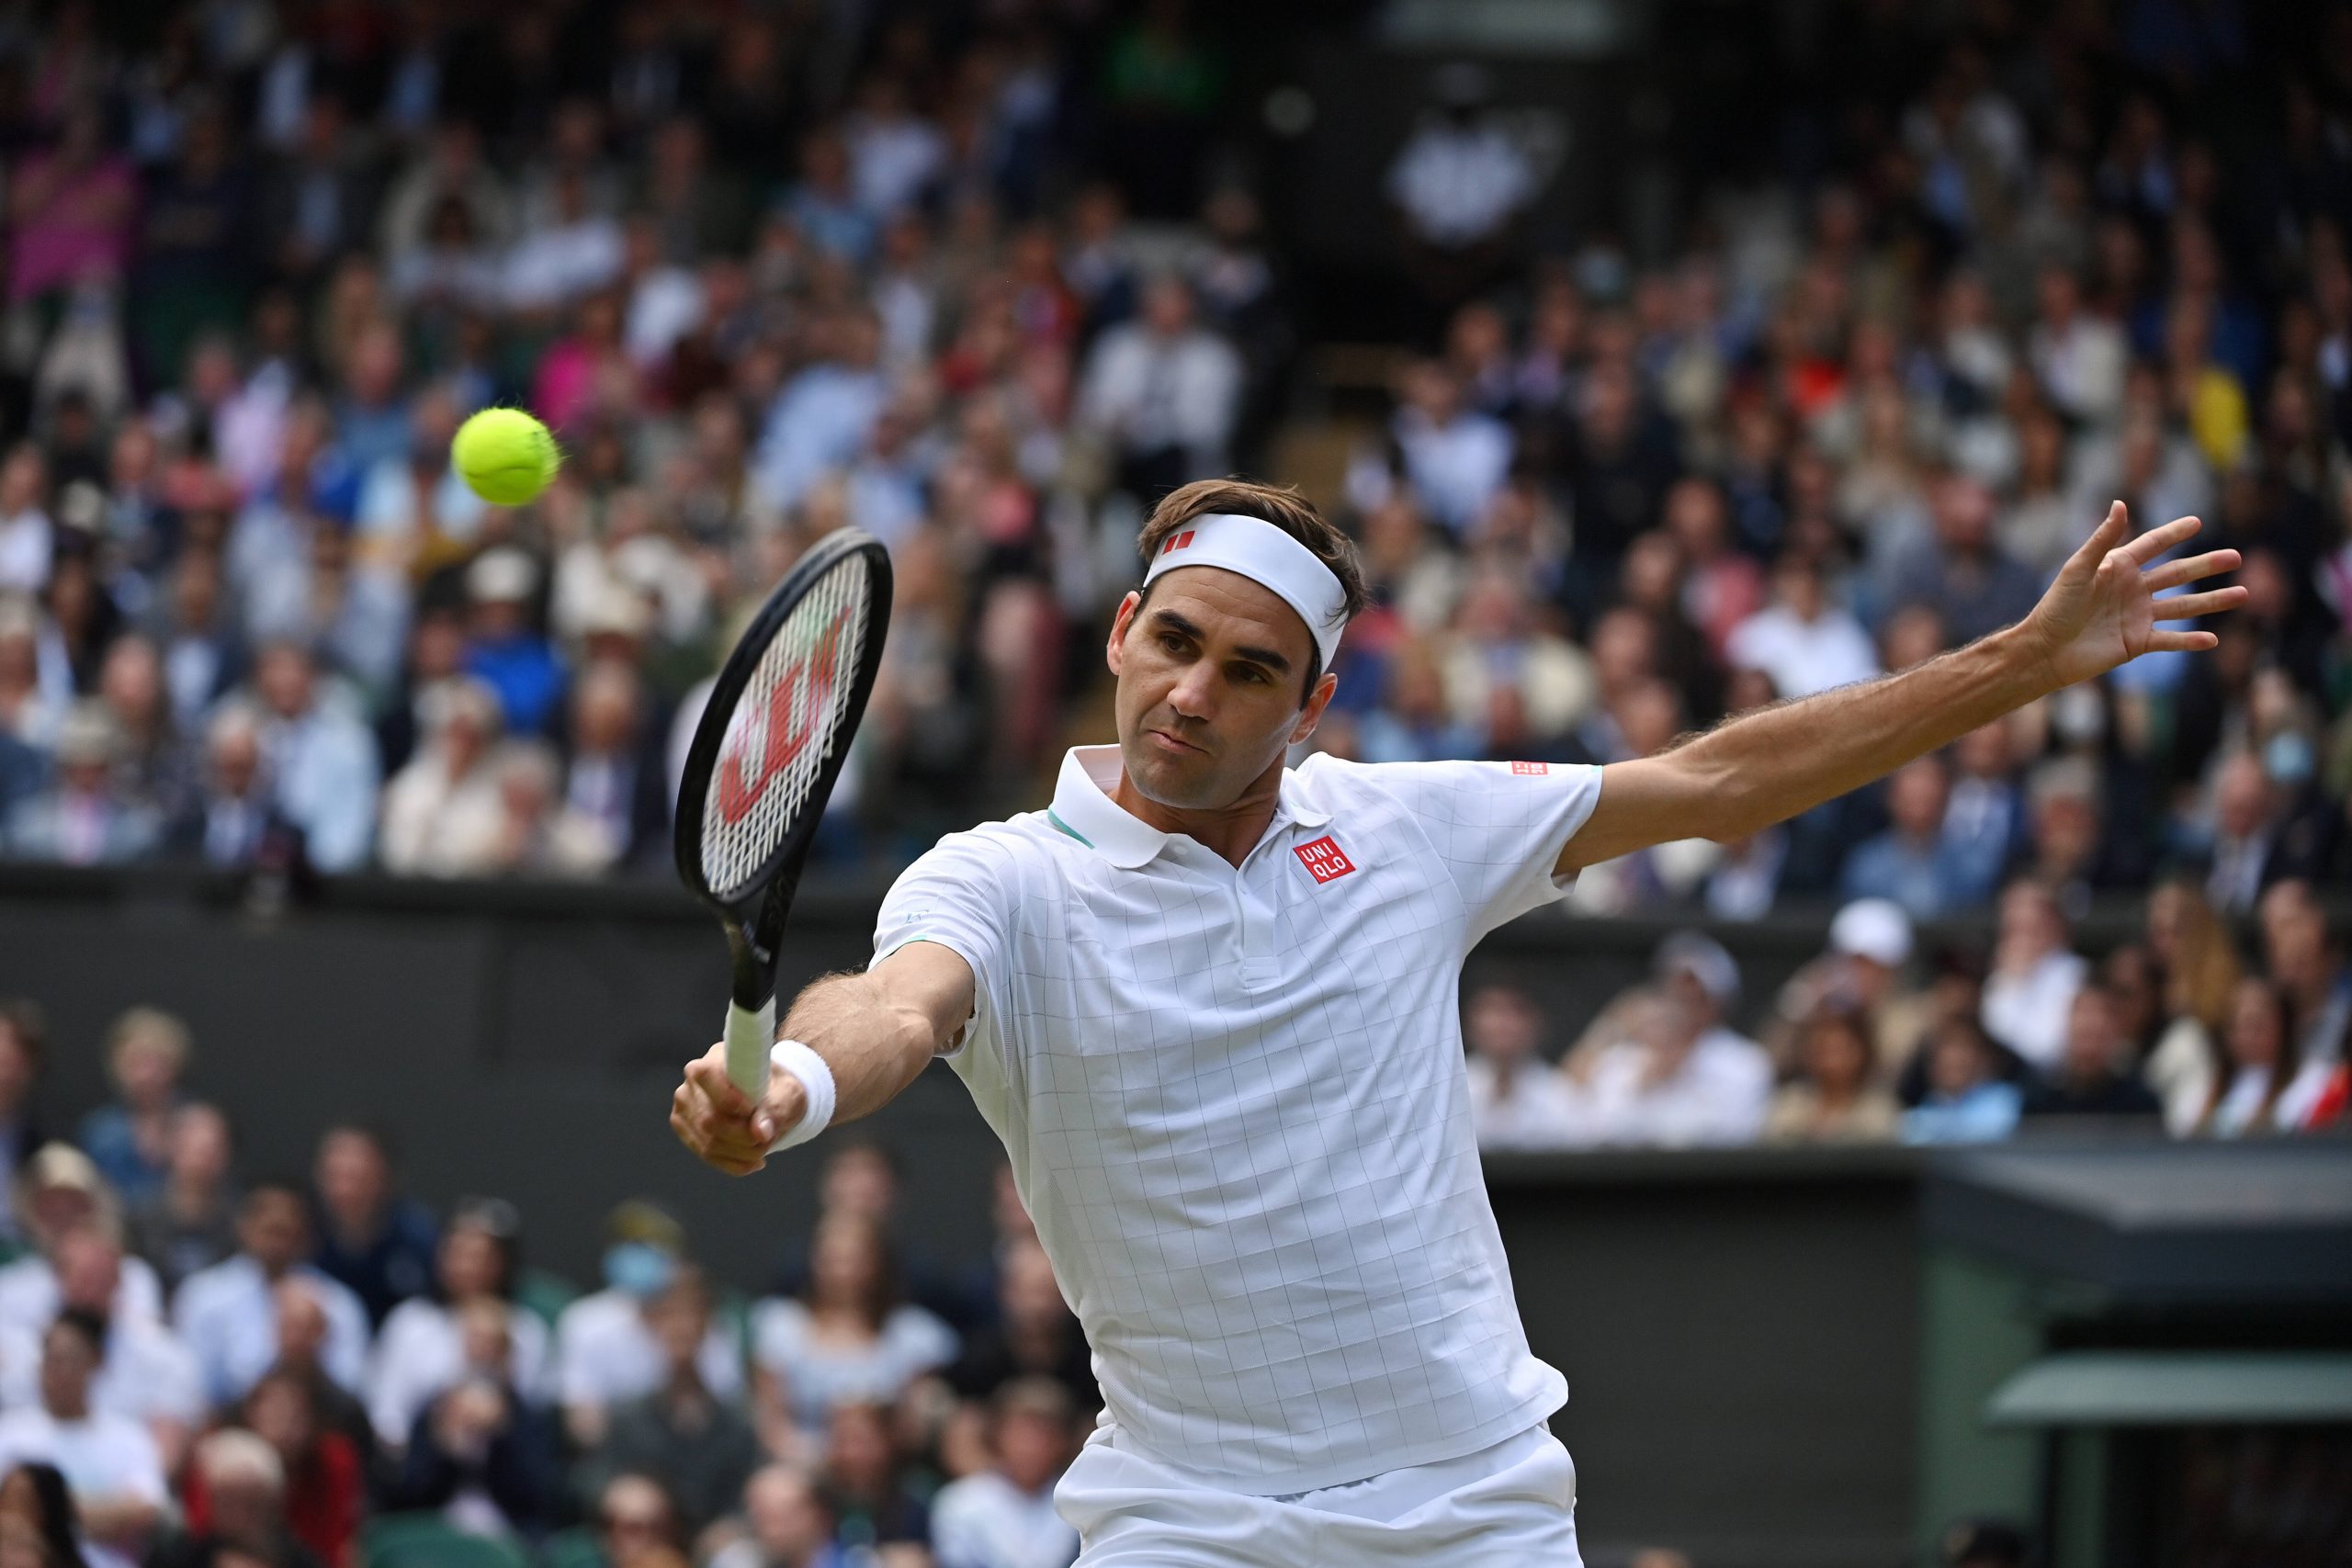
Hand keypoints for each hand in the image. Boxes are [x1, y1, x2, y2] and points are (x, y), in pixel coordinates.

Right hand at [669, 1041, 806, 1175]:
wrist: (771, 1097)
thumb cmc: (779, 1089)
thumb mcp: (788, 1094)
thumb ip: (777, 1109)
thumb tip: (760, 1132)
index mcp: (716, 1058)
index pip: (706, 1075)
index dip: (729, 1099)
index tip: (753, 1110)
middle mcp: (692, 1081)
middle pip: (709, 1119)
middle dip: (743, 1136)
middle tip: (767, 1138)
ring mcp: (684, 1106)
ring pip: (707, 1142)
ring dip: (742, 1153)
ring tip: (763, 1147)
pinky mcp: (685, 1127)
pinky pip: (706, 1154)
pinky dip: (734, 1163)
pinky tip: (753, 1161)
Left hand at [2022, 502, 2247, 688]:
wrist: (2045, 650)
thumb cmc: (2056, 606)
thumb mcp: (2079, 569)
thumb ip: (2103, 539)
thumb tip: (2120, 503)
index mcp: (2118, 568)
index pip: (2152, 545)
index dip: (2174, 533)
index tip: (2197, 522)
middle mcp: (2132, 590)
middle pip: (2177, 574)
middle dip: (2206, 565)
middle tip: (2237, 556)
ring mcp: (2138, 616)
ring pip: (2183, 606)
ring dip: (2212, 601)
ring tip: (2243, 594)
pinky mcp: (2137, 643)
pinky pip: (2170, 640)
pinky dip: (2190, 640)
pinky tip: (2212, 639)